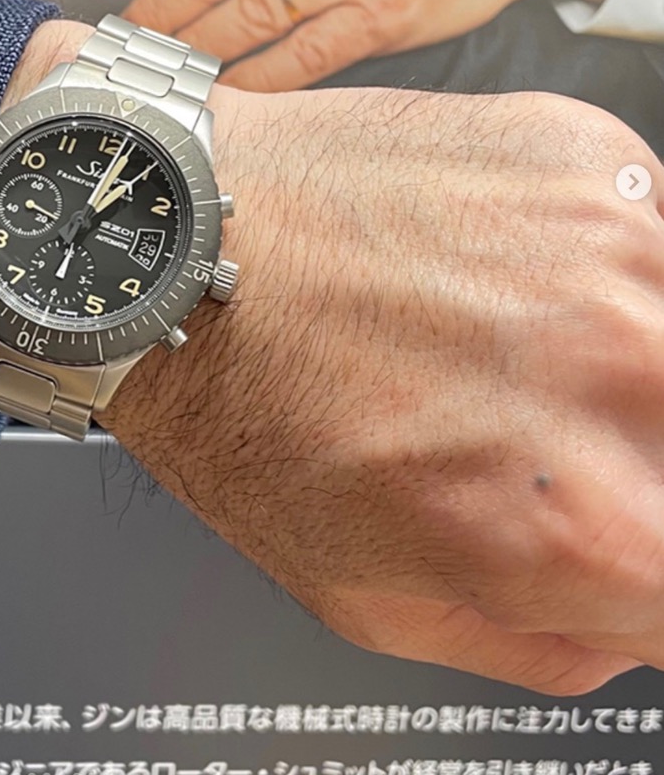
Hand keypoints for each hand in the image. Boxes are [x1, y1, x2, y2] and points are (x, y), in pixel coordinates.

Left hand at [98, 79, 663, 693]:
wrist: (180, 248)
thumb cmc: (237, 400)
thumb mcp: (367, 599)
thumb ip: (535, 641)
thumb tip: (619, 626)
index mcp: (581, 524)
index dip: (640, 567)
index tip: (596, 524)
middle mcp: (620, 374)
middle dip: (629, 457)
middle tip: (523, 431)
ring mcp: (613, 248)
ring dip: (619, 354)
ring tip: (502, 343)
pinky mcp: (582, 155)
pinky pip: (644, 231)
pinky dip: (587, 264)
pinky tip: (488, 270)